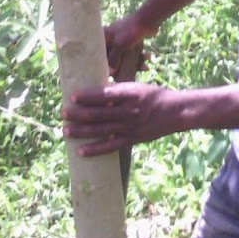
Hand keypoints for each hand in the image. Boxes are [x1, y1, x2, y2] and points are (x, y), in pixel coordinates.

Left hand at [63, 81, 181, 155]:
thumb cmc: (154, 95)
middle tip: (63, 114)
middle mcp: (128, 111)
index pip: (104, 95)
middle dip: (78, 114)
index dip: (87, 96)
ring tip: (66, 131)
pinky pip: (109, 146)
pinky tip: (80, 150)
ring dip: (81, 131)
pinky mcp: (131, 139)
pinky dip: (94, 149)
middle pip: (99, 114)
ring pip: (101, 130)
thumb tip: (96, 90)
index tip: (72, 96)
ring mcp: (129, 127)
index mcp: (130, 94)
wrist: (175, 112)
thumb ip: (118, 90)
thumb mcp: (137, 87)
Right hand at [104, 13, 150, 78]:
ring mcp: (122, 40)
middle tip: (126, 75)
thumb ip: (114, 59)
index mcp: (105, 36)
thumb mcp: (119, 45)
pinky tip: (147, 60)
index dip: (103, 63)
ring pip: (125, 57)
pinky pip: (134, 54)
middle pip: (112, 56)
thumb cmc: (130, 31)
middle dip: (120, 66)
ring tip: (144, 67)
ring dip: (135, 63)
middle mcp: (111, 38)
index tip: (109, 73)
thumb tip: (111, 72)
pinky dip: (140, 58)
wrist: (148, 20)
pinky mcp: (132, 42)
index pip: (99, 52)